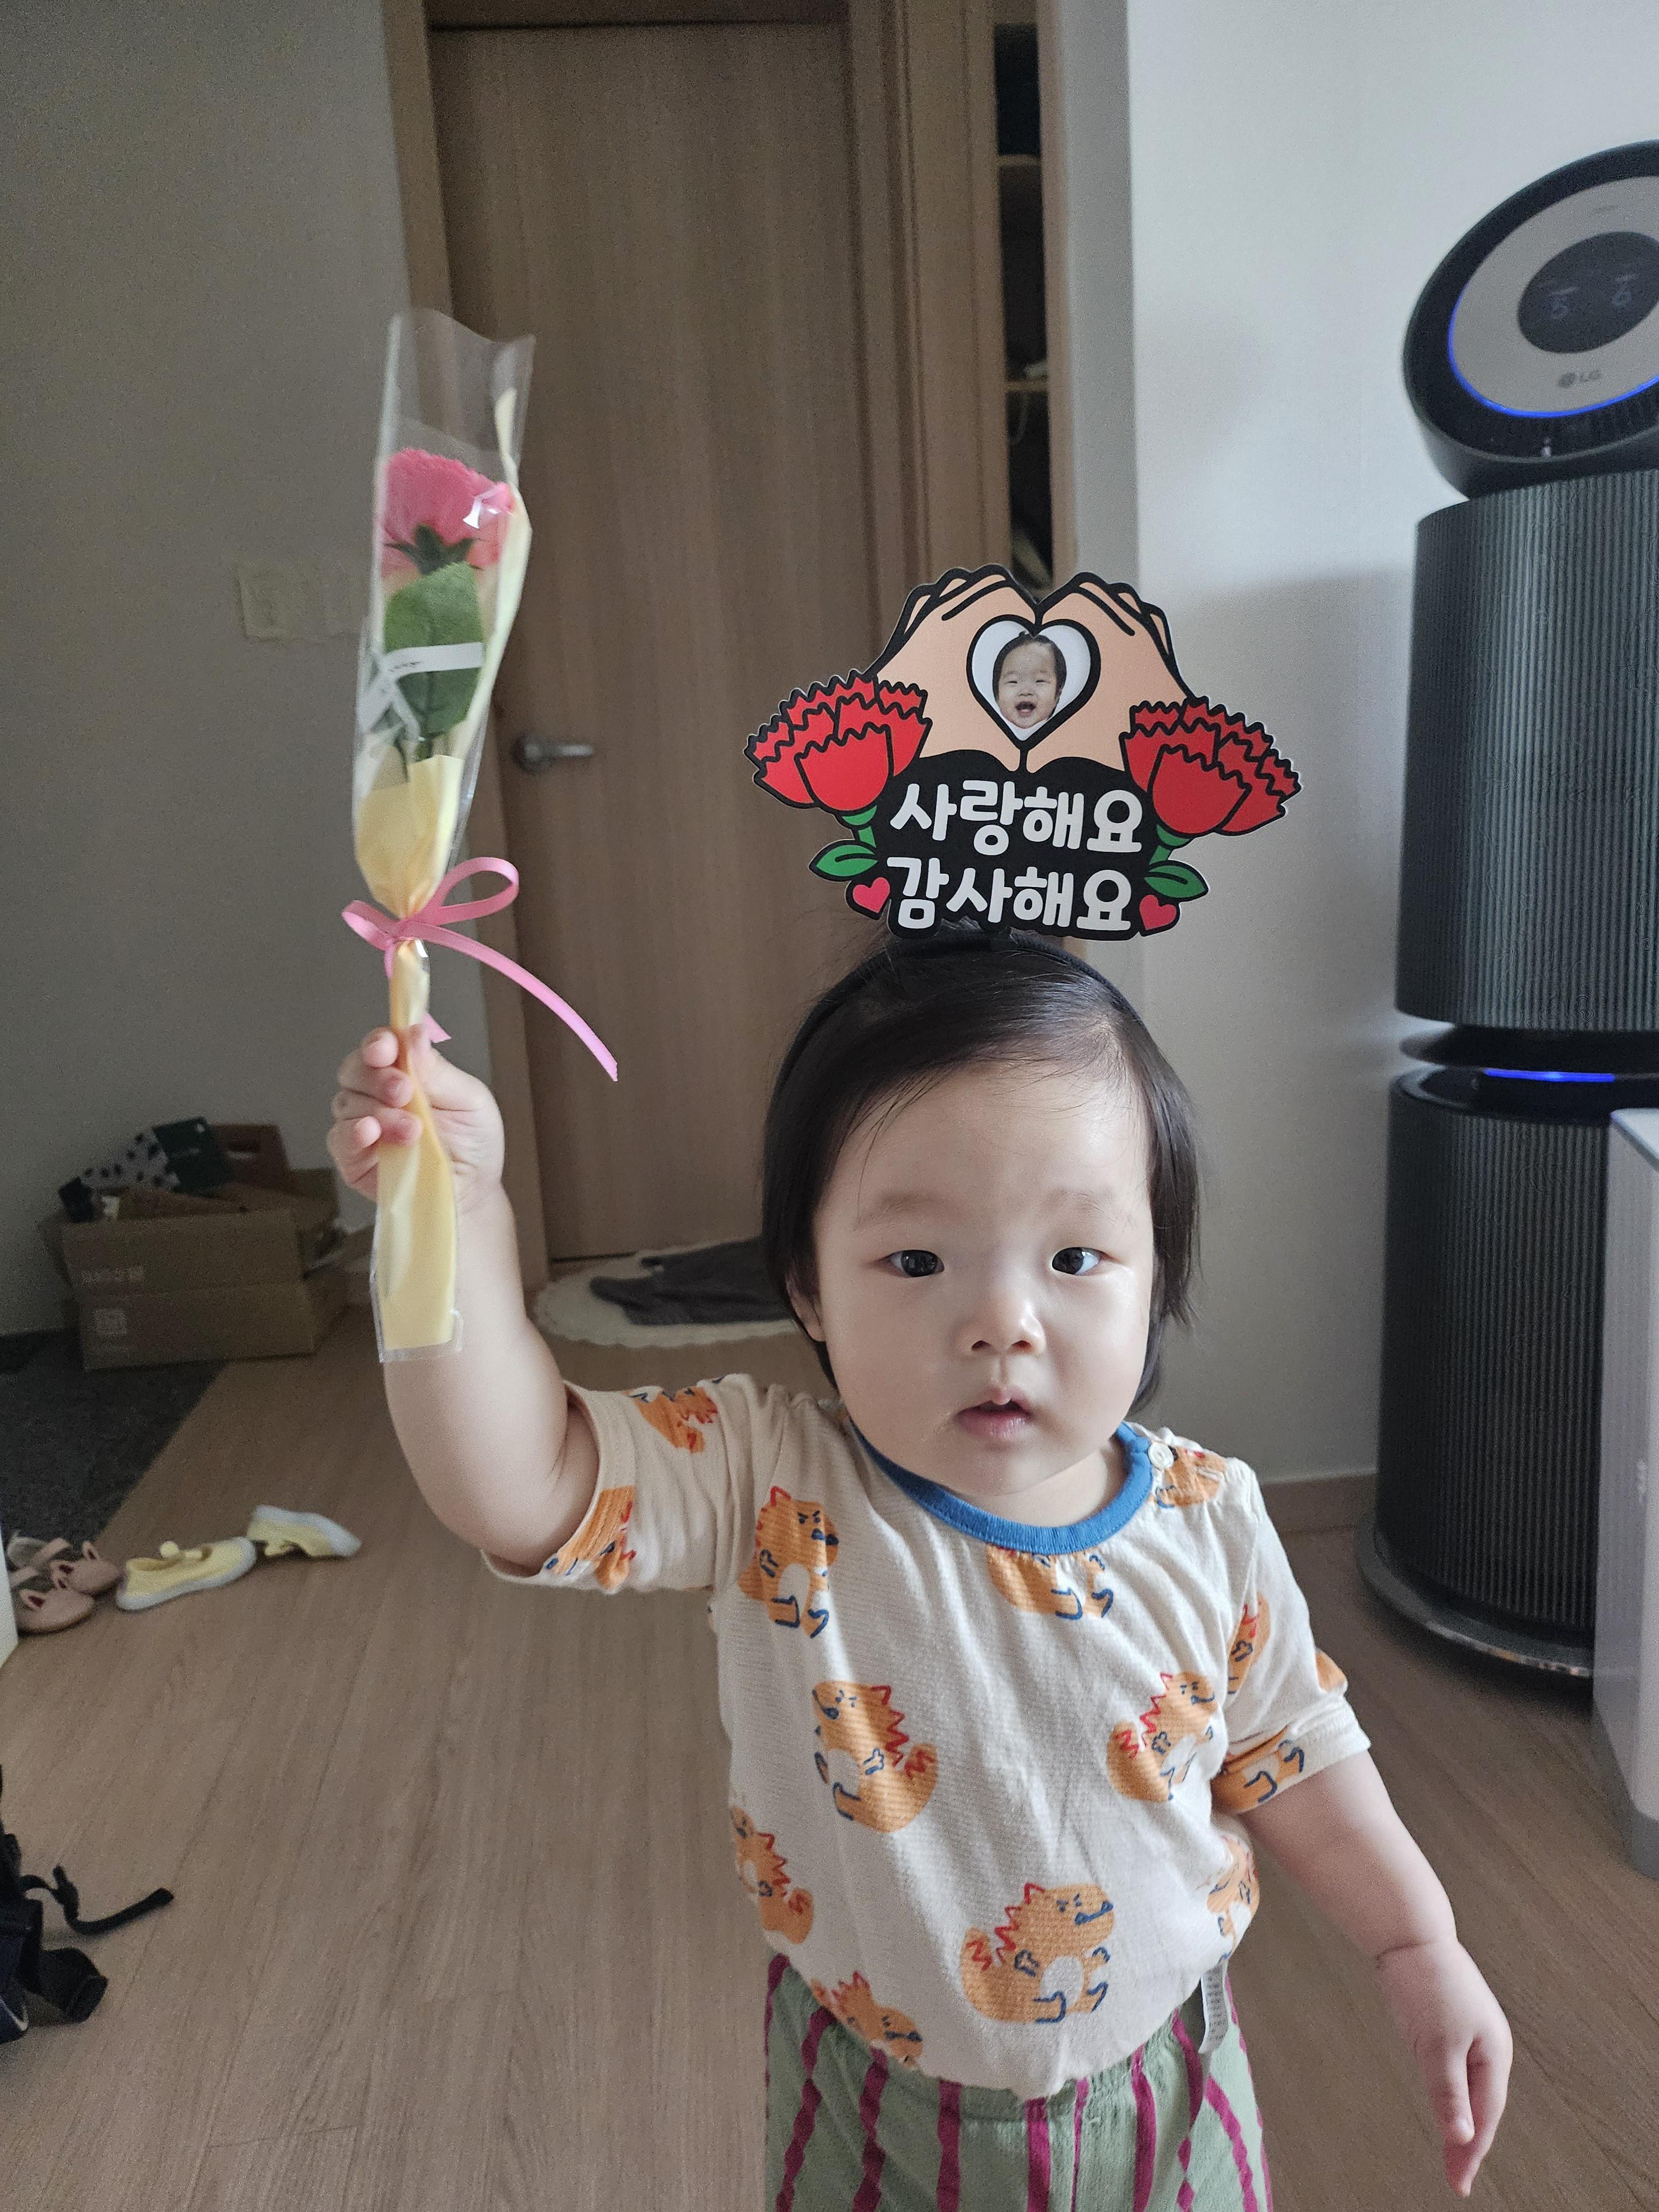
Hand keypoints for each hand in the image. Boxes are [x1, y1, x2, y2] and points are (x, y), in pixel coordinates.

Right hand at [328, 1026, 504, 1214]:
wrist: (473, 1191)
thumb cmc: (472, 1142)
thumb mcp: (469, 1100)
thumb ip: (438, 1071)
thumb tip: (415, 1034)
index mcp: (405, 1072)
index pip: (379, 1046)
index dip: (379, 1042)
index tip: (388, 1048)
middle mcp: (376, 1094)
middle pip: (354, 1069)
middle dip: (377, 1076)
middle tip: (404, 1090)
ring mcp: (362, 1126)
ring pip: (347, 1103)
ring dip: (378, 1111)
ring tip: (412, 1130)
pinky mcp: (353, 1159)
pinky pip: (339, 1140)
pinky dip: (352, 1133)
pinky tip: (369, 1132)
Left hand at [1375, 1935, 1511, 2195]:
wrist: (1409, 1934)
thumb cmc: (1426, 1983)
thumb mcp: (1437, 2043)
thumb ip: (1449, 2092)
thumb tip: (1463, 2137)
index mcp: (1494, 2053)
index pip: (1486, 2115)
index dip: (1472, 2151)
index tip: (1459, 2185)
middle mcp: (1489, 2045)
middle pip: (1483, 2106)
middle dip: (1470, 2143)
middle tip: (1455, 2179)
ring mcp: (1471, 2034)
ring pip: (1470, 2090)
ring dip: (1462, 2122)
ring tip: (1451, 2155)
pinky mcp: (1451, 2025)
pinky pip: (1456, 2071)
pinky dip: (1452, 2096)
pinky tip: (1445, 2108)